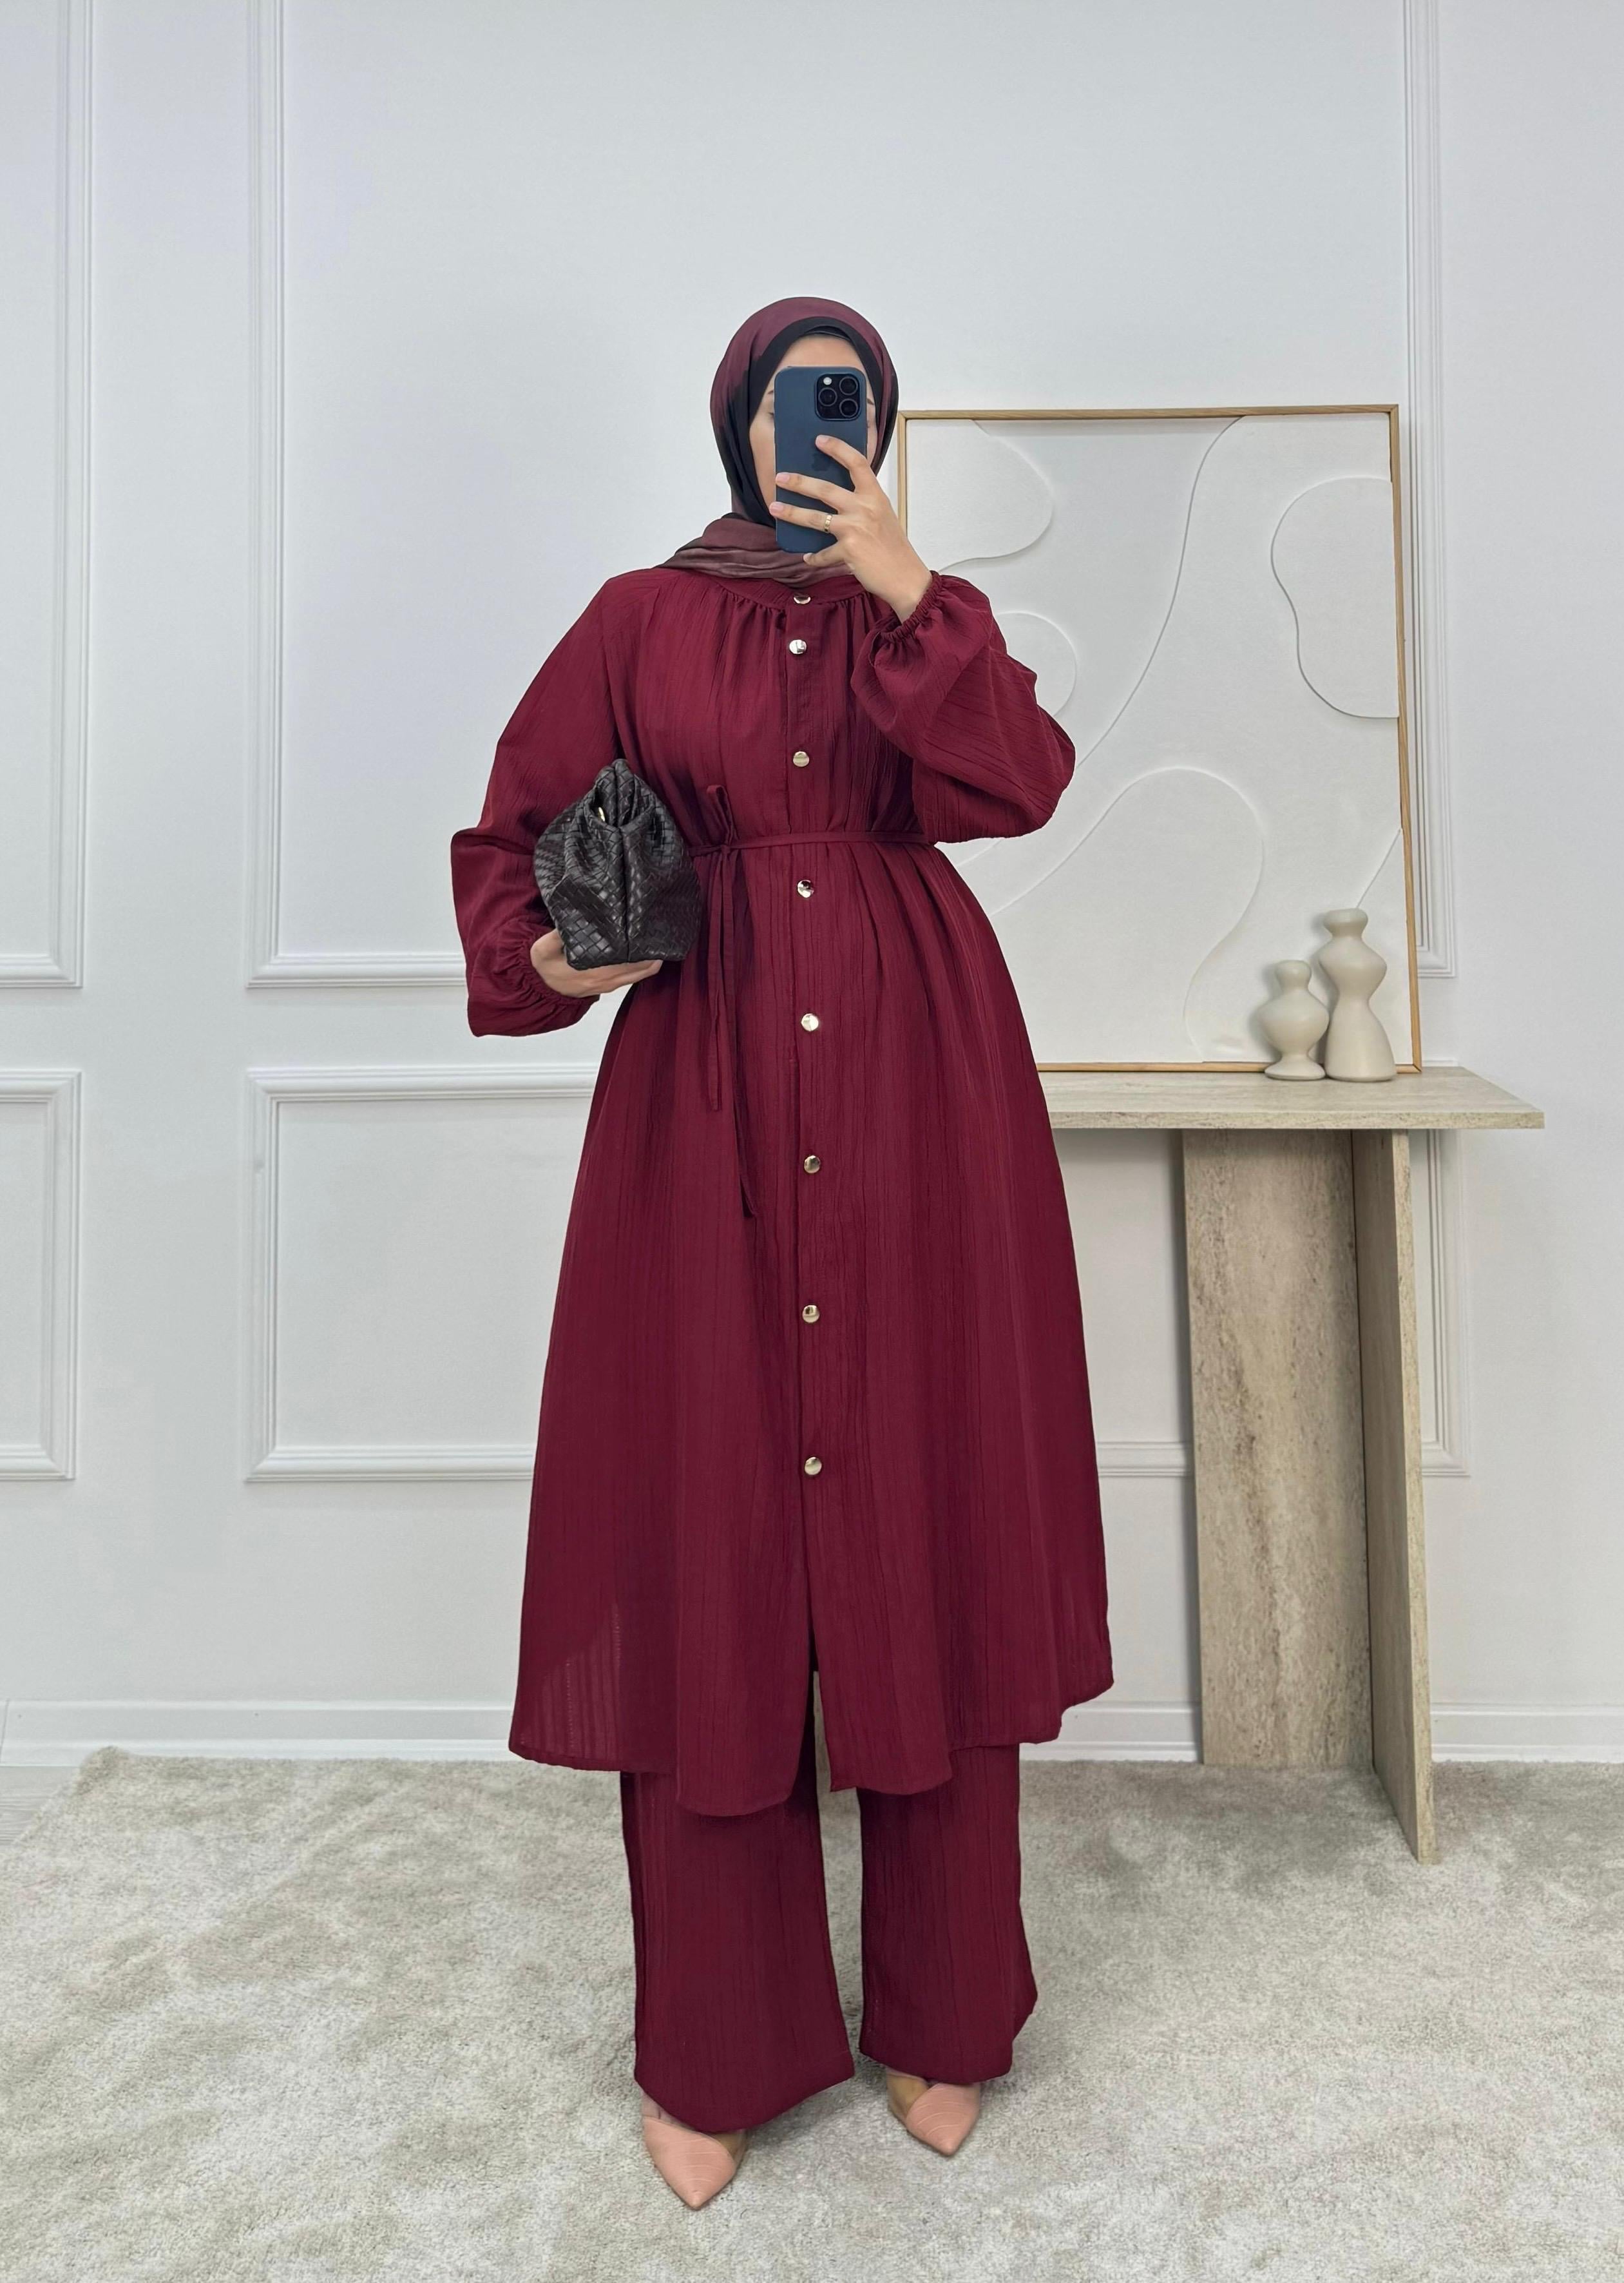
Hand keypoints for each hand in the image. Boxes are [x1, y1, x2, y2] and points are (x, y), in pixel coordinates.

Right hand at [531, 929, 660, 997]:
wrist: (542, 987)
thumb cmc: (546, 967)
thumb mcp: (543, 950)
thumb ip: (556, 936)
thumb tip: (572, 919)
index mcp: (595, 971)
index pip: (628, 961)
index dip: (642, 948)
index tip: (648, 931)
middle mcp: (608, 979)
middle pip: (642, 967)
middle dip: (653, 950)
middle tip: (659, 931)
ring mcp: (612, 984)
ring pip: (642, 973)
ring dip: (652, 958)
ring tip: (658, 938)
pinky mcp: (611, 984)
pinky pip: (635, 976)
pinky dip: (645, 965)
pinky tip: (648, 950)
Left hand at [769, 434, 932, 621]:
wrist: (905, 576)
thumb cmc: (893, 546)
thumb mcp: (882, 515)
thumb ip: (862, 502)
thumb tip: (832, 496)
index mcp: (875, 495)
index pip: (856, 463)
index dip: (837, 448)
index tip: (819, 439)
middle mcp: (865, 508)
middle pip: (825, 490)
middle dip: (798, 482)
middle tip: (780, 477)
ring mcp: (855, 529)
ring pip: (815, 519)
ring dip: (792, 513)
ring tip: (774, 508)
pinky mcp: (848, 551)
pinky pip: (822, 553)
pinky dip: (814, 557)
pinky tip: (808, 557)